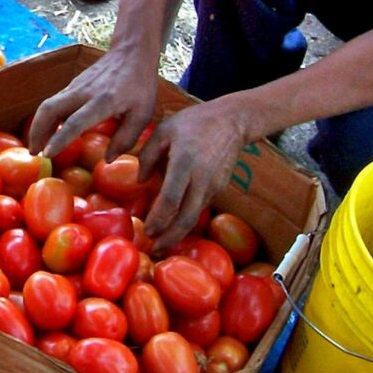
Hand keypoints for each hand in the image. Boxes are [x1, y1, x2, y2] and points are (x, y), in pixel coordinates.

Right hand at [27, 50, 158, 163]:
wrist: (131, 53)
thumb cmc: (140, 86)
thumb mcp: (142, 114)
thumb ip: (126, 138)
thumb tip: (107, 159)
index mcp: (102, 102)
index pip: (74, 122)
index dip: (59, 139)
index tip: (47, 154)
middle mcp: (83, 93)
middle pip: (49, 109)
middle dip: (36, 132)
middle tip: (34, 153)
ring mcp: (75, 87)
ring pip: (47, 105)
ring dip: (38, 126)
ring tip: (38, 146)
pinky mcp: (72, 85)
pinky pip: (54, 102)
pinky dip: (47, 118)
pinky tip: (50, 131)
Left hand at [137, 100, 248, 254]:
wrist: (232, 121)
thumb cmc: (192, 123)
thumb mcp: (163, 131)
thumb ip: (147, 156)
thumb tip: (140, 183)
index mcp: (185, 162)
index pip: (172, 198)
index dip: (159, 219)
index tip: (147, 231)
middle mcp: (201, 178)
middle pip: (187, 218)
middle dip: (170, 238)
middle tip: (154, 252)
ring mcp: (213, 185)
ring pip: (195, 217)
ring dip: (178, 234)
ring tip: (161, 246)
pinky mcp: (219, 188)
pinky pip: (200, 208)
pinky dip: (186, 222)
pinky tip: (174, 227)